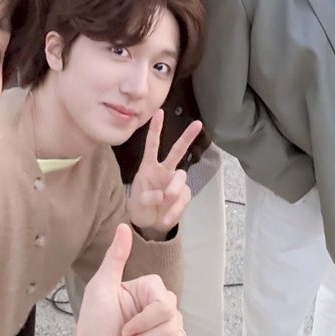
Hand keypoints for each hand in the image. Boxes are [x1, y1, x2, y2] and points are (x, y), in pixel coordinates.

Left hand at [75, 223, 185, 335]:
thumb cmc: (94, 323)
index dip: (143, 321)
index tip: (122, 326)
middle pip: (172, 324)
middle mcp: (165, 307)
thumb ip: (115, 258)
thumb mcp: (101, 288)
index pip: (164, 305)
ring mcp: (171, 330)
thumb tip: (123, 225)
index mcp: (152, 290)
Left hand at [127, 110, 201, 233]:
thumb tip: (164, 195)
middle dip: (187, 137)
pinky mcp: (182, 196)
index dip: (156, 129)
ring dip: (174, 189)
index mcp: (149, 166)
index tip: (160, 112)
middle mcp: (164, 171)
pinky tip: (166, 218)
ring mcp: (174, 183)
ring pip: (180, 177)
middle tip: (197, 124)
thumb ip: (148, 196)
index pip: (153, 144)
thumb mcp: (136, 201)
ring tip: (166, 199)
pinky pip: (182, 200)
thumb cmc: (140, 206)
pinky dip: (174, 210)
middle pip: (177, 151)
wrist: (148, 223)